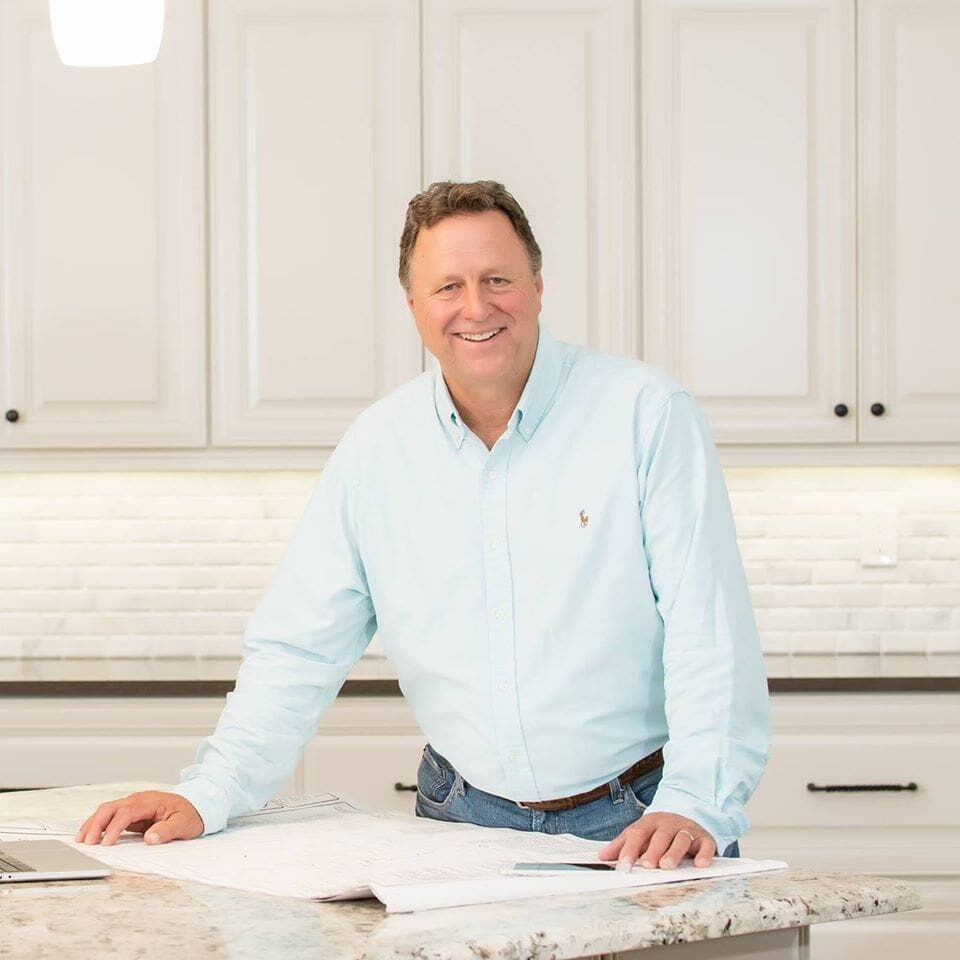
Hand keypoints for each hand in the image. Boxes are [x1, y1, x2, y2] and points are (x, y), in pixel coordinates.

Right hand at [75, 791, 202, 845]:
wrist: (197, 806)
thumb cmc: (190, 814)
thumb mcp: (184, 824)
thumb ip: (167, 830)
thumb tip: (150, 838)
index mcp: (151, 801)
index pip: (126, 812)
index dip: (114, 828)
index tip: (106, 844)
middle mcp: (139, 800)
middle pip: (111, 808)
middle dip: (96, 824)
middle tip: (86, 843)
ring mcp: (133, 805)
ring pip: (107, 810)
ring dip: (92, 823)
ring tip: (81, 840)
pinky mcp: (131, 813)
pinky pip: (110, 816)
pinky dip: (98, 824)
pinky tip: (89, 835)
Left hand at [599, 811, 714, 869]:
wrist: (686, 816)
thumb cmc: (659, 831)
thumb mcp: (640, 833)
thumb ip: (622, 845)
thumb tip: (602, 856)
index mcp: (650, 822)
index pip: (638, 834)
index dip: (629, 850)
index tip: (623, 866)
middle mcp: (669, 824)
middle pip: (660, 835)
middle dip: (653, 850)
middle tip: (647, 865)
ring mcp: (688, 830)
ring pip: (681, 839)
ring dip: (674, 852)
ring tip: (667, 865)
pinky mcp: (705, 839)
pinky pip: (706, 846)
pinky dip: (704, 855)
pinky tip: (699, 865)